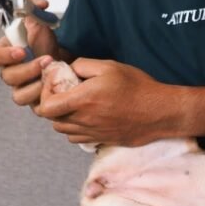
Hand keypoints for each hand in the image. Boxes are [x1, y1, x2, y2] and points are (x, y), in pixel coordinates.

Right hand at [0, 0, 61, 111]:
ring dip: (36, 87)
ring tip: (53, 76)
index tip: (22, 50)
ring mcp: (22, 90)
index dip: (5, 56)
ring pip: (19, 97)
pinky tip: (58, 90)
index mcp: (5, 55)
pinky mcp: (36, 103)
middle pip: (8, 78)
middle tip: (47, 60)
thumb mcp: (40, 20)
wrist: (64, 61)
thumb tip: (39, 2)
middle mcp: (10, 74)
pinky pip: (36, 108)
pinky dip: (46, 100)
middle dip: (27, 70)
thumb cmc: (46, 42)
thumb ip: (33, 5)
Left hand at [37, 59, 186, 145]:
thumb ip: (82, 65)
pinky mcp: (102, 140)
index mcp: (83, 100)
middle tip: (64, 93)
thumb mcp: (110, 66)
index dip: (44, 95)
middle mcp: (85, 120)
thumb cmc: (137, 87)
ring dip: (63, 118)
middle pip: (51, 120)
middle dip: (52, 106)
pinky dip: (76, 129)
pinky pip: (78, 139)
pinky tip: (87, 117)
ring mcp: (93, 133)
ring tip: (75, 105)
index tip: (55, 84)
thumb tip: (68, 70)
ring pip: (63, 131)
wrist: (160, 112)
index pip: (46, 107)